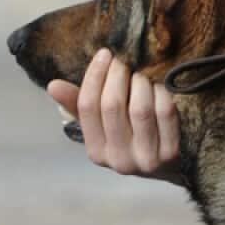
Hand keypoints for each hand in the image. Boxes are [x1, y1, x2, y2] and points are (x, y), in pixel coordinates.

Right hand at [47, 49, 182, 184]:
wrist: (171, 169)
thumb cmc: (132, 140)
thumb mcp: (103, 128)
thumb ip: (79, 106)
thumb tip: (53, 85)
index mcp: (96, 152)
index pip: (87, 107)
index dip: (94, 76)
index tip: (104, 54)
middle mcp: (119, 160)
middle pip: (112, 106)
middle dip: (118, 75)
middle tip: (125, 60)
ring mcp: (146, 159)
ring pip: (139, 108)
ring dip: (140, 82)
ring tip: (141, 73)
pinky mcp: (172, 154)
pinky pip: (165, 113)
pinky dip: (161, 93)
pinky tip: (160, 85)